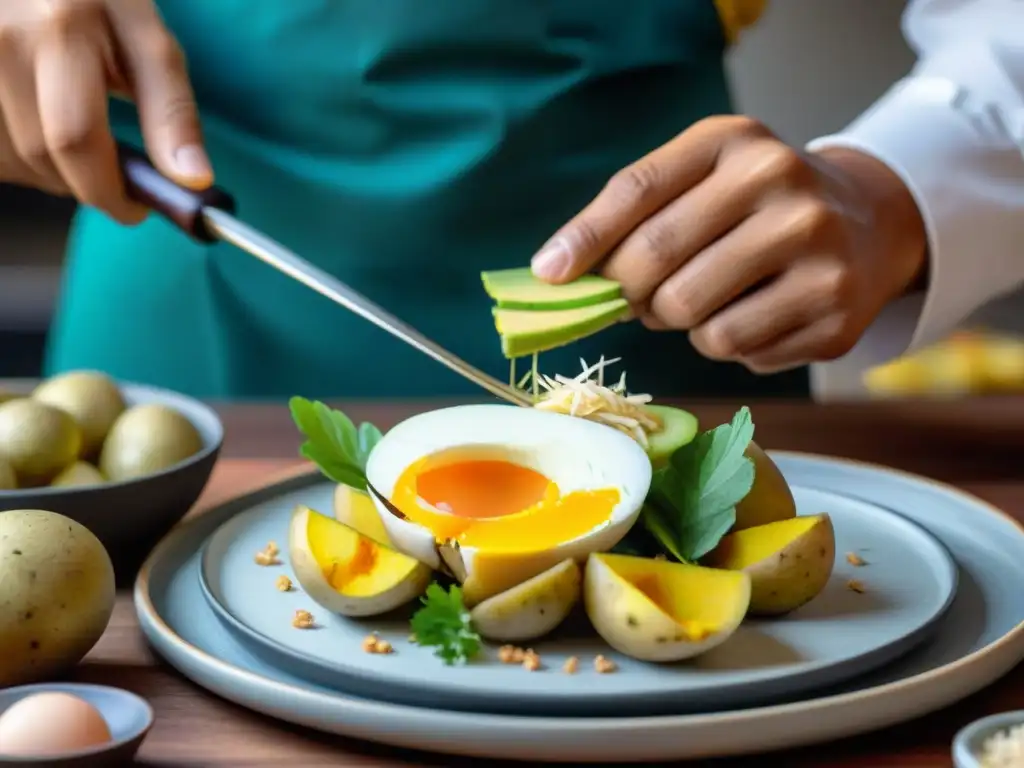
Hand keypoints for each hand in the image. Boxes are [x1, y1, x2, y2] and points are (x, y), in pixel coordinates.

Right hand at [0, 0, 209, 222]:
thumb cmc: (99, 3)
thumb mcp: (148, 43)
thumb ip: (172, 112)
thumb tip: (195, 178)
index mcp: (62, 29)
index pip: (76, 137)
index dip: (107, 189)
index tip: (135, 208)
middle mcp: (4, 40)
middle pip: (40, 155)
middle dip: (84, 184)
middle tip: (112, 174)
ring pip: (9, 159)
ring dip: (50, 173)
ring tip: (76, 142)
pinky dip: (19, 157)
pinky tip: (39, 131)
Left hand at [531, 116, 927, 372]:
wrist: (867, 226)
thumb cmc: (756, 207)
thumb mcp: (702, 182)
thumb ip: (632, 217)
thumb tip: (556, 274)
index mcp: (734, 142)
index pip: (638, 189)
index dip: (585, 237)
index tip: (550, 275)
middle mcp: (781, 183)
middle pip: (655, 262)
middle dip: (629, 292)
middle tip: (638, 297)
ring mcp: (816, 247)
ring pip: (691, 317)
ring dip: (678, 322)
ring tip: (705, 299)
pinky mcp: (834, 310)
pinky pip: (733, 348)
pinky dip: (724, 342)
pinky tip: (753, 314)